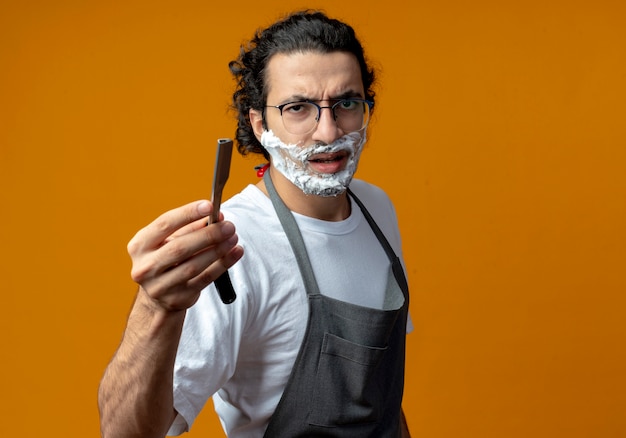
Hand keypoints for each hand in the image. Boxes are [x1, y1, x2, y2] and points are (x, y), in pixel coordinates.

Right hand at [127, 200, 242, 311]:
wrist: (158, 298)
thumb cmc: (166, 260)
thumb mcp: (170, 240)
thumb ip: (192, 227)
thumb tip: (216, 215)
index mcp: (140, 246)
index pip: (164, 224)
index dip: (188, 214)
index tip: (209, 205)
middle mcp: (145, 267)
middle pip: (180, 247)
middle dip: (208, 235)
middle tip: (228, 226)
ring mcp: (160, 286)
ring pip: (193, 265)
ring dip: (217, 250)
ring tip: (233, 237)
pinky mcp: (178, 298)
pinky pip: (205, 279)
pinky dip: (223, 264)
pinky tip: (235, 252)